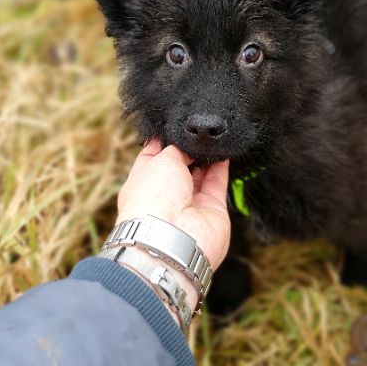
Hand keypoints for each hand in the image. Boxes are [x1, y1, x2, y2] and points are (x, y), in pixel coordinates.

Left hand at [117, 140, 230, 273]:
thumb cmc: (153, 200)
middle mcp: (166, 195)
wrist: (171, 239)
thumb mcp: (160, 160)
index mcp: (143, 183)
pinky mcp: (212, 209)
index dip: (163, 142)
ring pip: (200, 173)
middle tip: (196, 132)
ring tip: (211, 138)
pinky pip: (218, 182)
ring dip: (206, 156)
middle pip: (179, 165)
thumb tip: (189, 146)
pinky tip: (223, 150)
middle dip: (186, 149)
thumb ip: (176, 149)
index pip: (152, 157)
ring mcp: (189, 203)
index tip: (174, 127)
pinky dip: (221, 167)